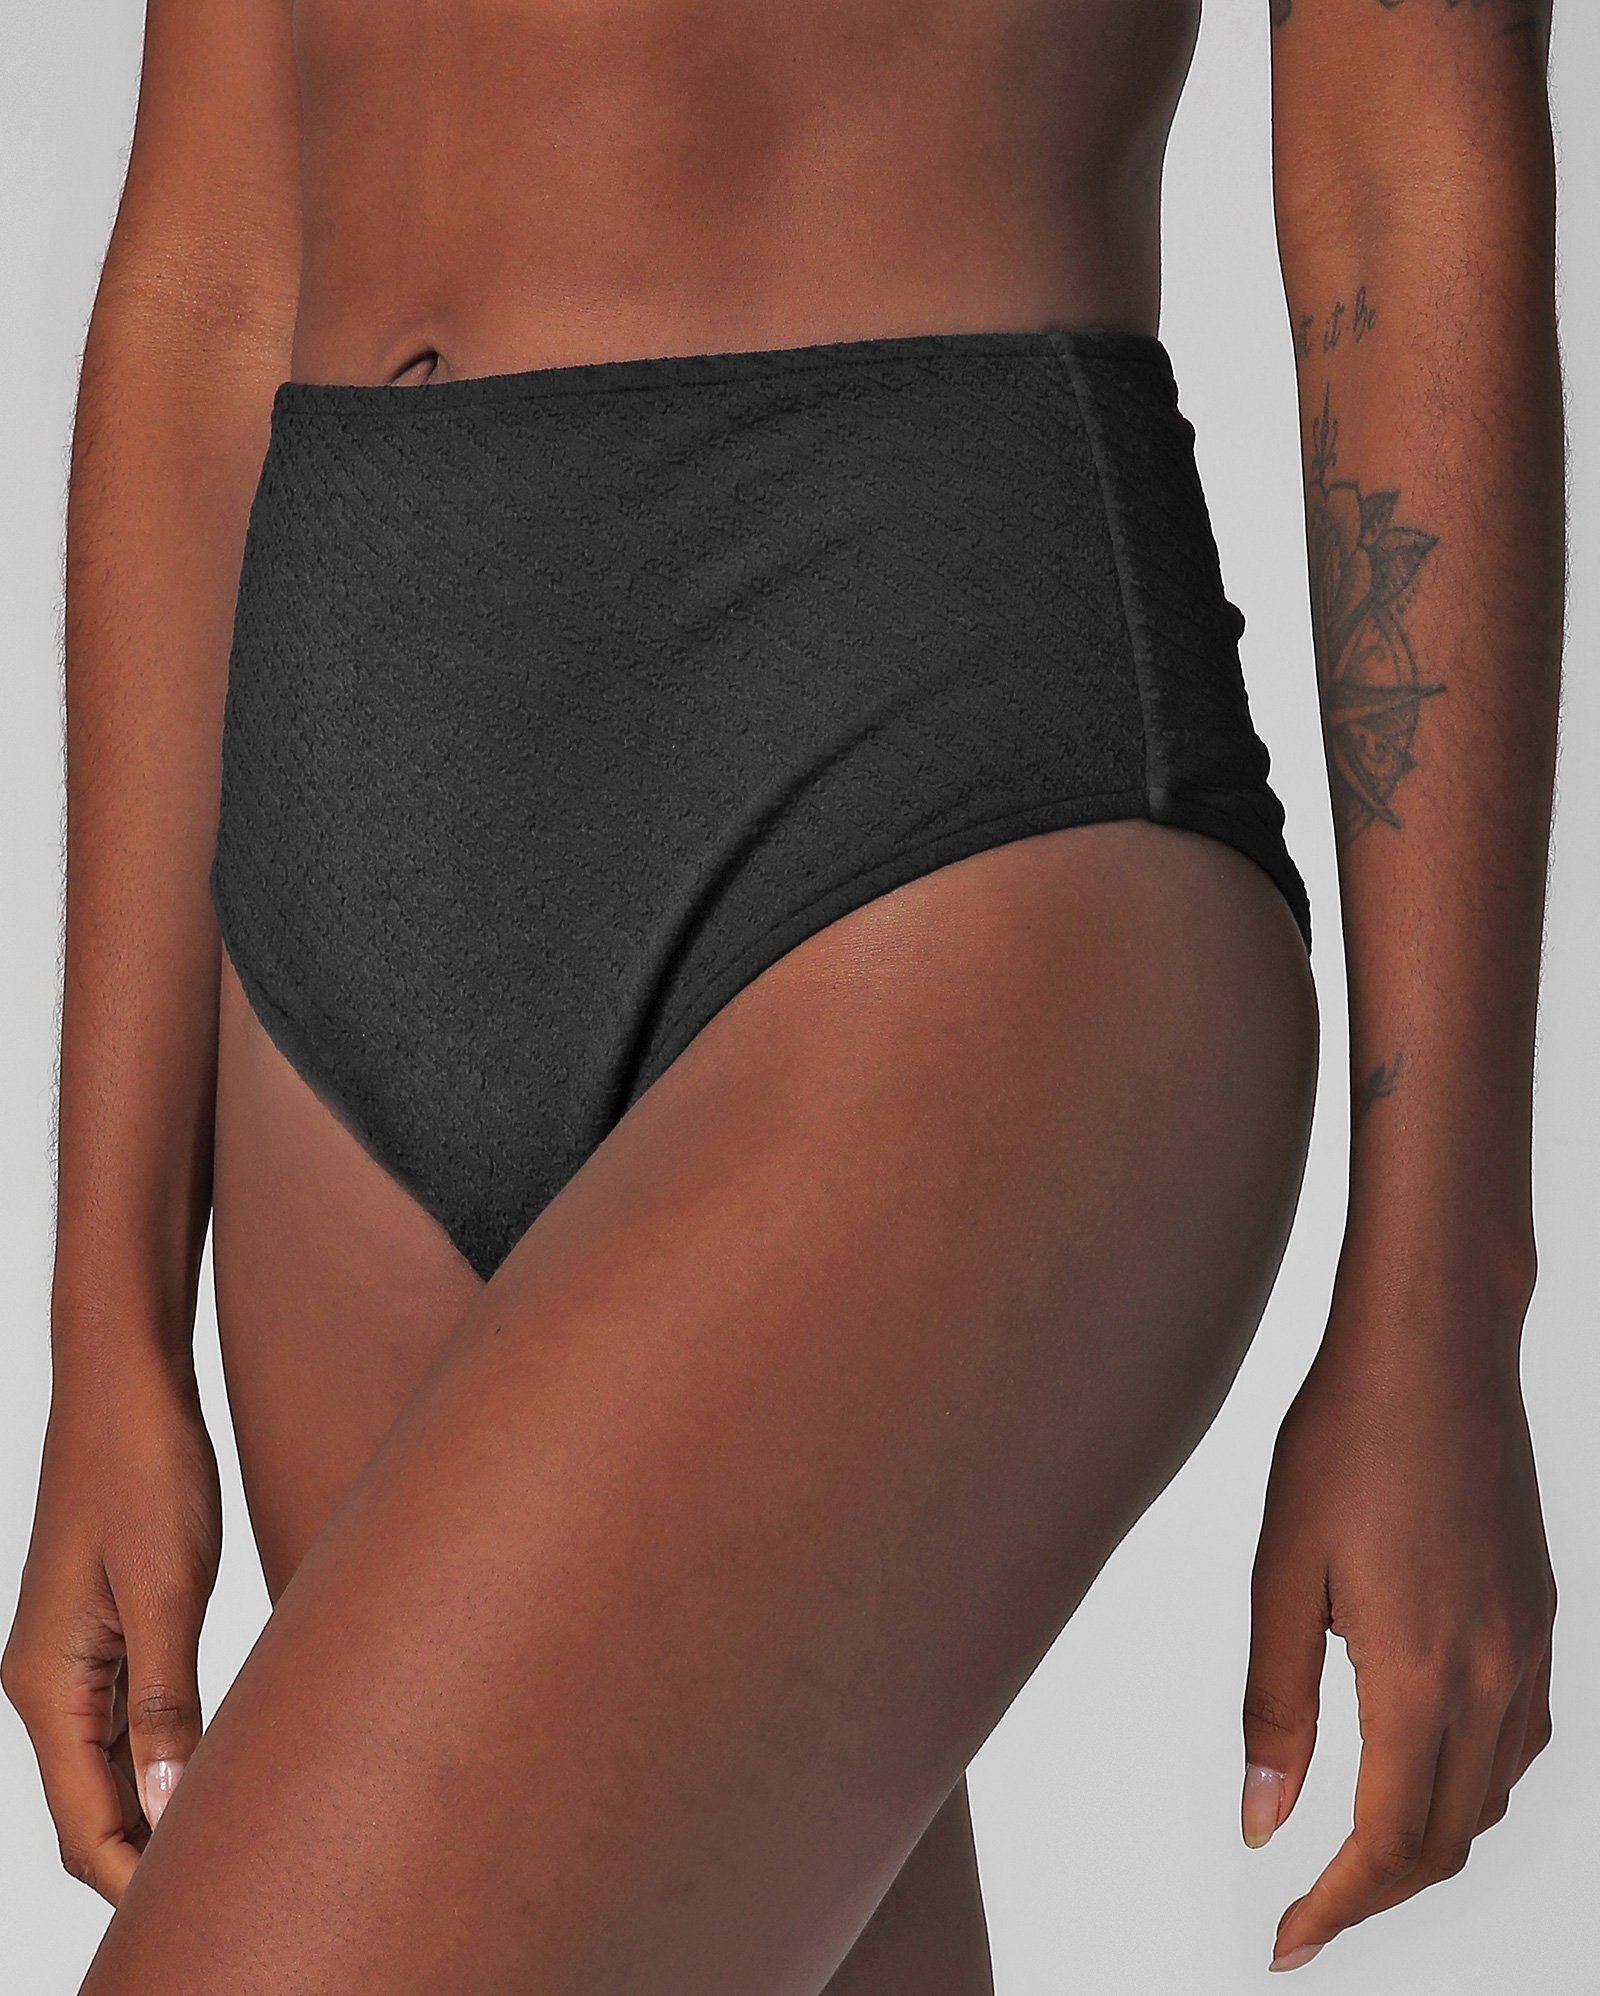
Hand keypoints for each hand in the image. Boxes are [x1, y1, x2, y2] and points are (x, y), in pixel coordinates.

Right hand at [3, 1345, 222, 1903]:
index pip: (84, 1827)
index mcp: (49, 1685)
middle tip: (239, 1887)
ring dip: (162, 1810)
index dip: (137, 1881)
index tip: (205, 1913)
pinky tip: (219, 1767)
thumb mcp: (167, 1584)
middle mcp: (50, 1685)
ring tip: (243, 1840)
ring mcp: (75, 1660)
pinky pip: (129, 1722)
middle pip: (93, 1812)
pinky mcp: (107, 1631)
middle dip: (151, 1861)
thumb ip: (167, 1698)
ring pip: (113, 1770)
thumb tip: (169, 1806)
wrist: (128, 1385)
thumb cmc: (144, 1468)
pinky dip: (168, 1758)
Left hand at [1242, 1265, 1554, 1971]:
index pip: (1385, 1843)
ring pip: (1488, 1796)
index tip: (1284, 1943)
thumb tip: (1262, 1822)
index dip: (1335, 1909)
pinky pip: (1517, 1739)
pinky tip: (1420, 1762)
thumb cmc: (1342, 1442)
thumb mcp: (1281, 1573)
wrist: (1434, 1352)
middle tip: (1307, 1913)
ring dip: (1424, 1841)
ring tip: (1352, 1853)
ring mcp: (1526, 1647)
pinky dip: (1468, 1782)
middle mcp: (1491, 1677)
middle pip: (1444, 1838)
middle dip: (1376, 1894)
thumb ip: (1275, 1707)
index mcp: (1418, 1674)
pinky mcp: (1537, 1616)